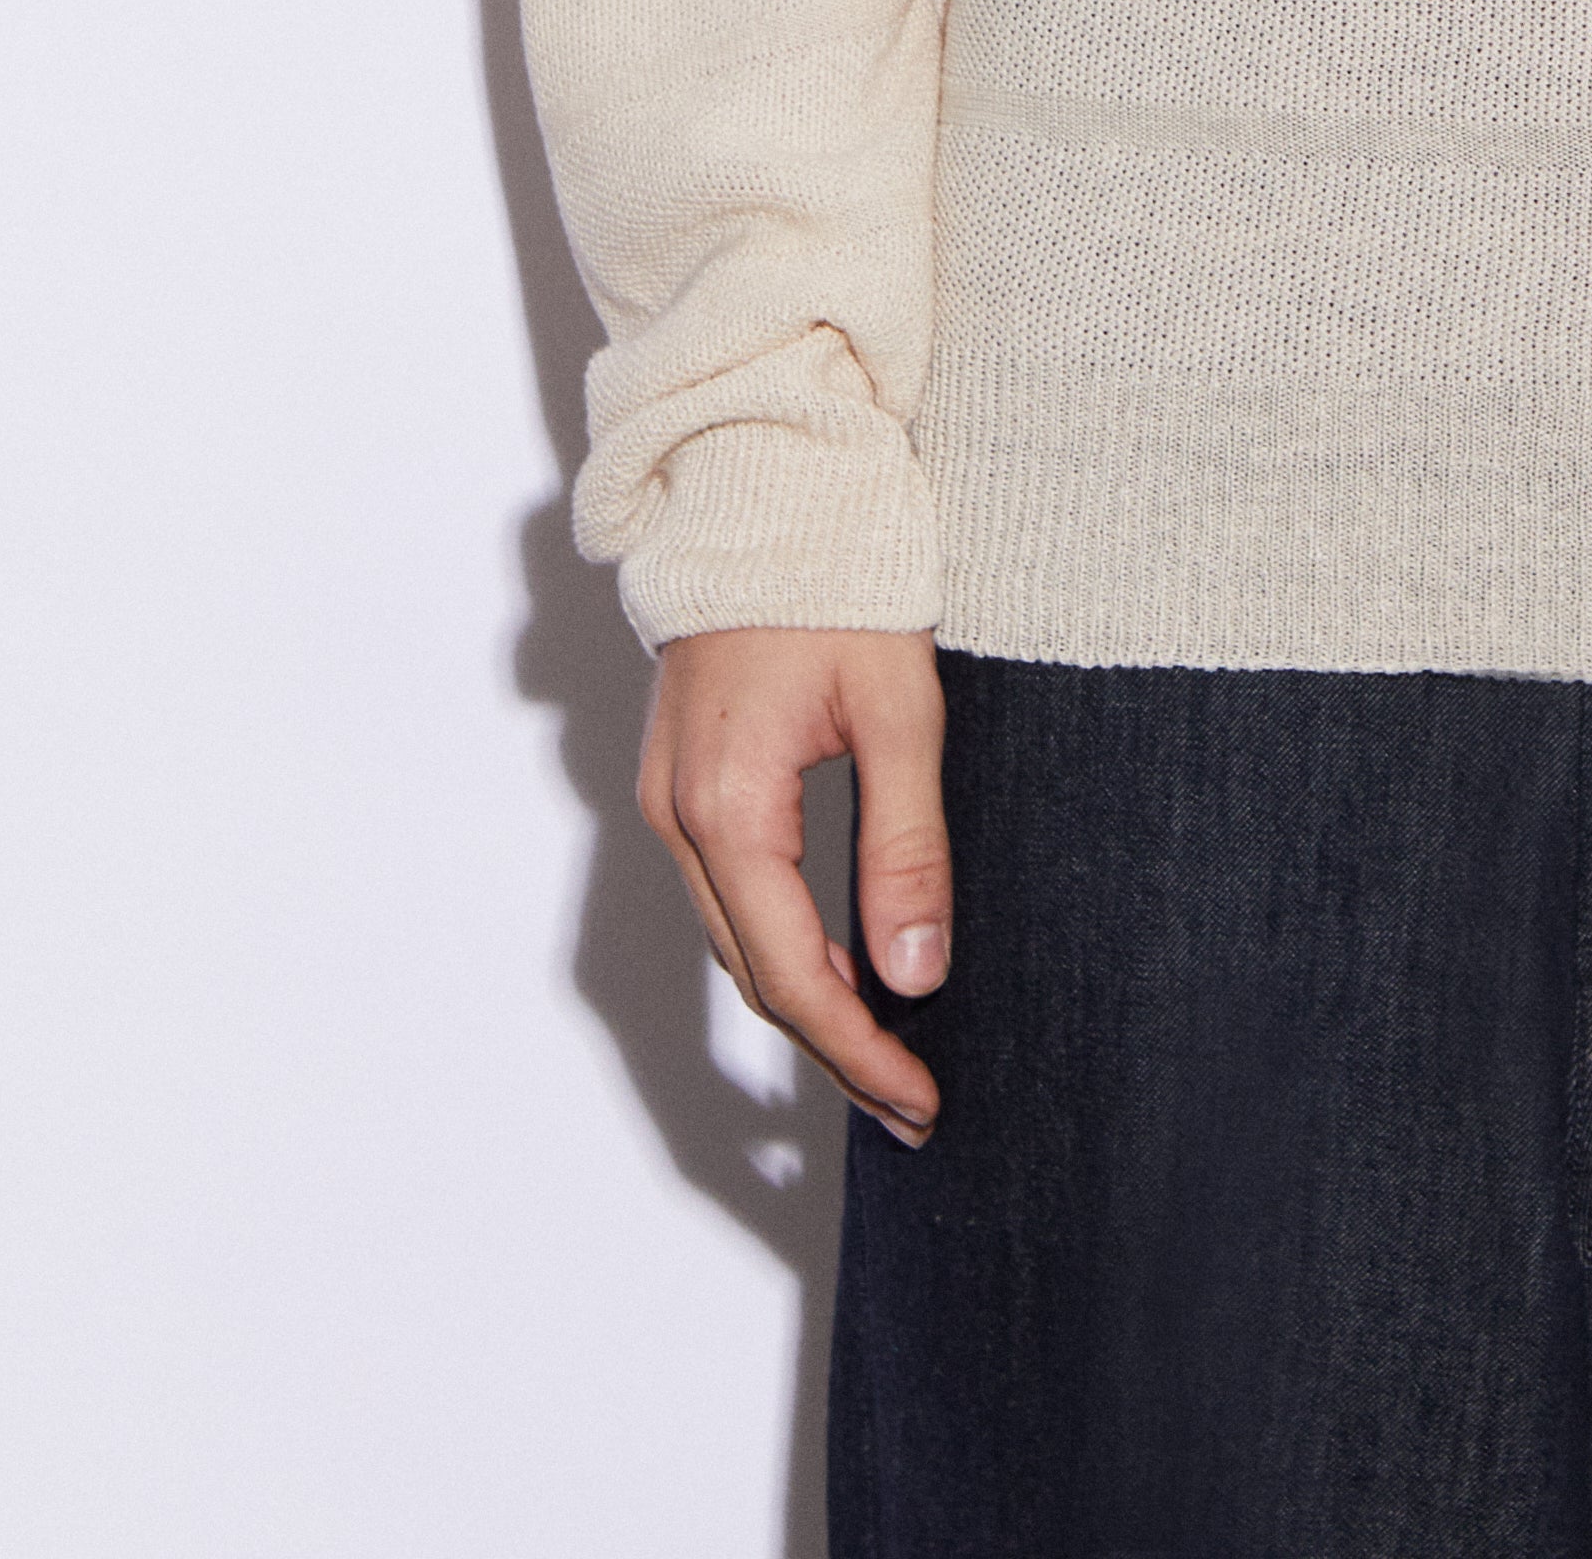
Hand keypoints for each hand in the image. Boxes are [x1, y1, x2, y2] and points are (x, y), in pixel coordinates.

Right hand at [640, 625, 954, 1148]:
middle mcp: (680, 817)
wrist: (761, 487)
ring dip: (810, 1002)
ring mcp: (671, 800)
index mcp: (728, 807)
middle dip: (836, 1047)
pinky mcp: (685, 780)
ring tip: (889, 1056)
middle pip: (757, 974)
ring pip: (738, 941)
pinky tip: (843, 964)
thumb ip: (907, 847)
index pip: (794, 974)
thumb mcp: (898, 710)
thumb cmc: (837, 580)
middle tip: (915, 1105)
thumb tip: (917, 976)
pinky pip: (730, 894)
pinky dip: (784, 944)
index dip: (858, 1050)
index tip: (920, 1102)